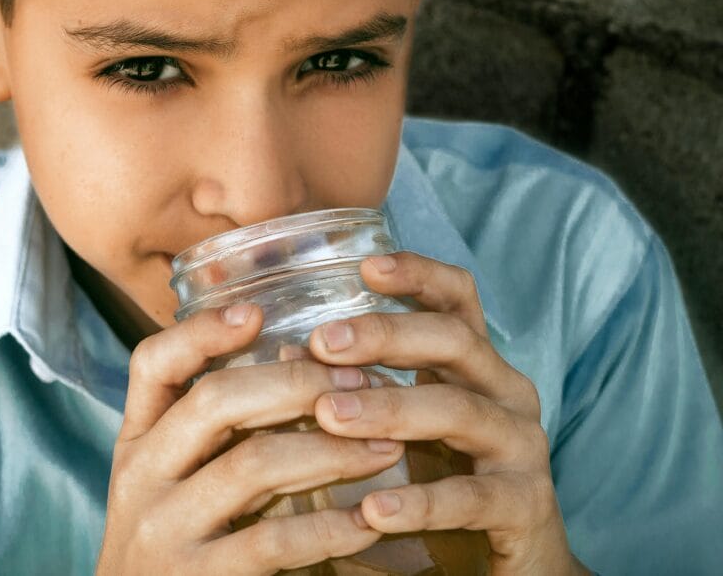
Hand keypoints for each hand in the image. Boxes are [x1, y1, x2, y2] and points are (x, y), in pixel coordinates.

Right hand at [95, 304, 407, 574]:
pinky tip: (370, 520)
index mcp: (137, 442)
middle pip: (216, 400)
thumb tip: (296, 364)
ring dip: (331, 449)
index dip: (202, 330)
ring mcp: (164, 531)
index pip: (152, 363)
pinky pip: (274, 540)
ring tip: (386, 445)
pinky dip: (331, 527)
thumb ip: (210, 433)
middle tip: (362, 384)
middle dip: (298, 383)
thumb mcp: (171, 480)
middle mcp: (141, 477)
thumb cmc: (176, 545)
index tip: (259, 311)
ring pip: (254, 464)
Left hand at [305, 252, 591, 575]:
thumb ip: (351, 390)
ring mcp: (522, 446)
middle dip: (387, 335)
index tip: (365, 265)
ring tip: (331, 417)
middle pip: (455, 340)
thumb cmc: (435, 482)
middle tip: (323, 342)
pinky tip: (374, 509)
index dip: (418, 274)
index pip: (456, 299)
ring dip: (392, 409)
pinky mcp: (525, 505)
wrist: (496, 563)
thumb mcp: (392, 429)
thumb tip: (286, 352)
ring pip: (460, 411)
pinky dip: (422, 501)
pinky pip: (473, 497)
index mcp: (474, 365)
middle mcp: (505, 392)